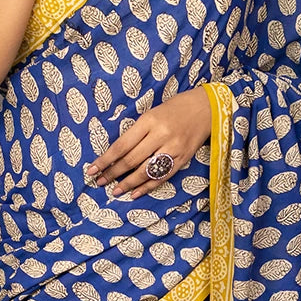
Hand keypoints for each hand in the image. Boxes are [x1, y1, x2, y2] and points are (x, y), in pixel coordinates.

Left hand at [85, 87, 212, 199]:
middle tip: (100, 182)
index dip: (106, 160)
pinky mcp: (183, 159)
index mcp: (149, 120)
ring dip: (128, 184)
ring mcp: (173, 149)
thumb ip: (136, 132)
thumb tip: (116, 154)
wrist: (207, 108)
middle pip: (132, 160)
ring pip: (146, 172)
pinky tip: (135, 193)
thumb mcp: (152, 113)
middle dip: (113, 173)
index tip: (92, 169)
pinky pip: (162, 177)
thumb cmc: (175, 108)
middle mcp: (161, 135)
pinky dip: (147, 187)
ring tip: (115, 191)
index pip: (122, 145)